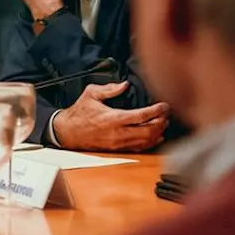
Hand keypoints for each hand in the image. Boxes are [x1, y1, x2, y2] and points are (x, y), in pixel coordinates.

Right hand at [52, 82, 169, 151]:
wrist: (67, 132)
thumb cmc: (79, 112)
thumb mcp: (91, 94)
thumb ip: (110, 88)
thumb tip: (125, 84)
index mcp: (113, 118)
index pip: (142, 116)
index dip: (157, 111)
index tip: (165, 105)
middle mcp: (118, 133)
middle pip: (148, 131)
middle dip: (161, 122)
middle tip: (167, 113)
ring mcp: (119, 143)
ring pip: (146, 141)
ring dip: (158, 132)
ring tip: (164, 122)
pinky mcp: (118, 150)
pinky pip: (139, 148)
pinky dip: (151, 143)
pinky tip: (157, 136)